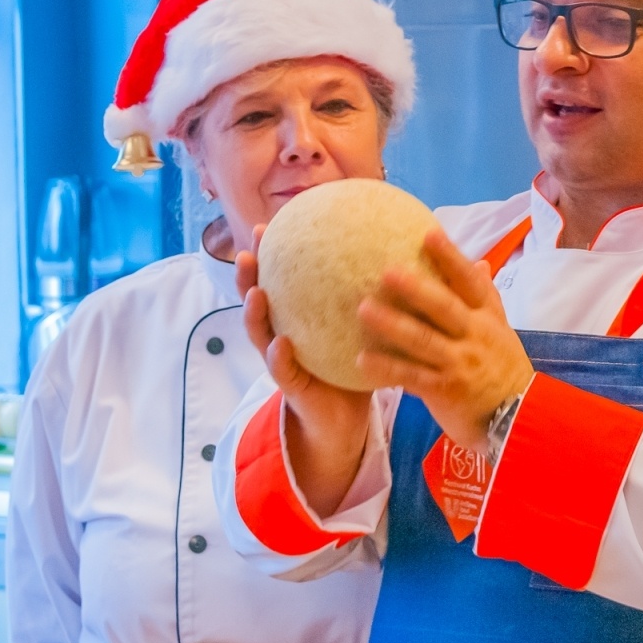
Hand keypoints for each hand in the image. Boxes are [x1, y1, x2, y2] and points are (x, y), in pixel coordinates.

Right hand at [238, 224, 373, 517]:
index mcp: (297, 317)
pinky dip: (279, 358)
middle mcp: (282, 334)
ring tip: (255, 293)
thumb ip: (366, 294)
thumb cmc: (352, 364)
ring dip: (254, 313)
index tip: (267, 223)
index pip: (280, 279)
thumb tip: (396, 249)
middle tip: (247, 251)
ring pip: (260, 334)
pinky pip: (283, 372)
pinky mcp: (292, 388)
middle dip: (248, 276)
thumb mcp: (358, 326)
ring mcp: (282, 361)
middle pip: (257, 299)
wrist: (344, 418)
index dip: (270, 253)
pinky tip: (281, 345)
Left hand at [358, 228, 534, 452]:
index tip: (430, 234)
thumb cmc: (504, 369)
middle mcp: (475, 336)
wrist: (519, 418)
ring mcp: (460, 364)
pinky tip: (362, 360)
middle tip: (387, 271)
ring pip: (423, 341)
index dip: (451, 258)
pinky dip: (387, 368)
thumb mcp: (501, 330)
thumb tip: (479, 262)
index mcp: (487, 318)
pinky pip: (411, 377)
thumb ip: (486, 298)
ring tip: (364, 309)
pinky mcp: (446, 390)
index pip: (471, 283)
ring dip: (392, 324)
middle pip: (444, 308)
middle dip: (416, 289)